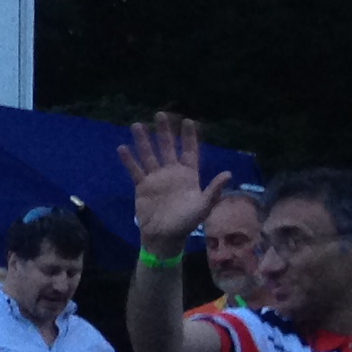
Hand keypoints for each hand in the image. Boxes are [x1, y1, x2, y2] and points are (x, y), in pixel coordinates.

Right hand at [116, 111, 231, 254]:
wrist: (164, 236)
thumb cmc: (186, 223)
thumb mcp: (203, 207)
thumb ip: (214, 190)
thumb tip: (228, 173)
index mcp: (189, 175)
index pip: (190, 151)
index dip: (189, 137)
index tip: (188, 121)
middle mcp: (172, 173)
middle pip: (168, 147)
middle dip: (165, 131)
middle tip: (161, 114)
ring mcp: (156, 178)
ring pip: (149, 154)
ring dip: (143, 140)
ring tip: (137, 125)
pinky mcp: (142, 186)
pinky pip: (135, 170)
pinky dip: (129, 160)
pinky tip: (123, 148)